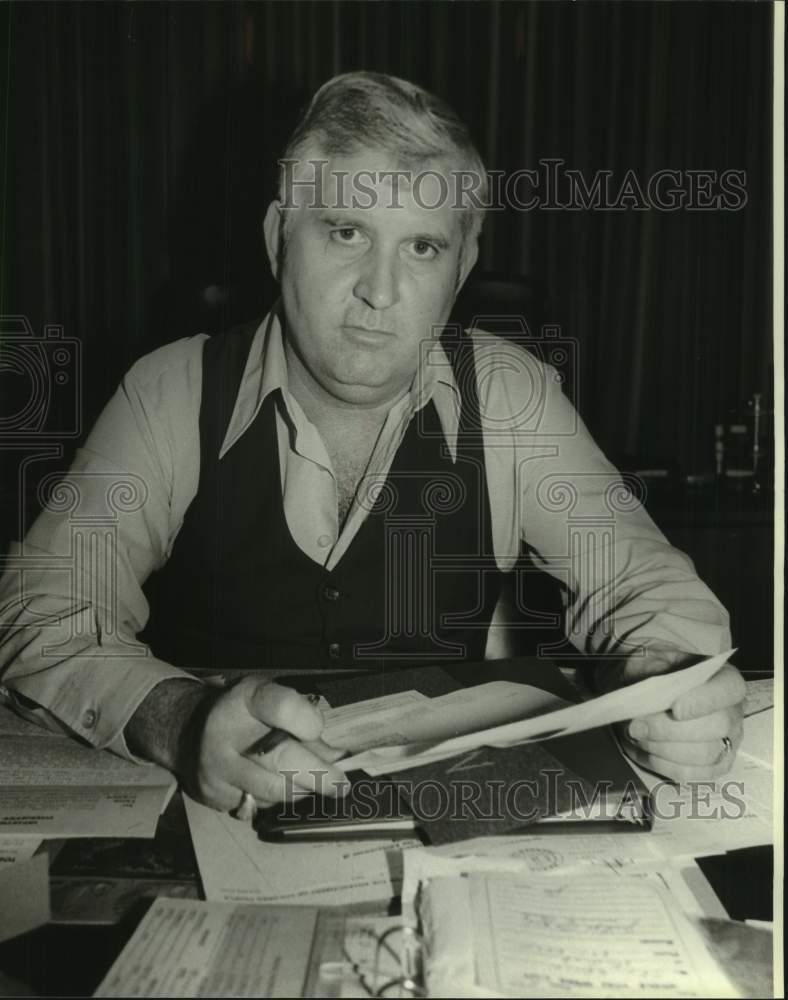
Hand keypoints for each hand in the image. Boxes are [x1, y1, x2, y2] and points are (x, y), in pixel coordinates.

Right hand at [127, 677, 348, 811]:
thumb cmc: (241, 714)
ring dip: (300, 791)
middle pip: (282, 759)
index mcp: (247, 697)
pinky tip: (282, 789)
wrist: (186, 732)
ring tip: (314, 786)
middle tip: (340, 784)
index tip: (318, 730)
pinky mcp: (213, 794)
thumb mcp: (268, 699)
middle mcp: (226, 731)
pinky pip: (257, 806)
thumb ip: (301, 721)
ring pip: (274, 790)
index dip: (304, 719)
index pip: (279, 706)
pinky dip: (276, 801)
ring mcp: (217, 767)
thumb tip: (336, 756)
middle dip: (319, 775)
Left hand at [619, 662, 745, 781]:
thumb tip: (648, 694)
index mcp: (723, 678)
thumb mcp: (648, 660)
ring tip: (636, 735)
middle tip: (636, 726)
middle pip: (716, 726)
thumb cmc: (652, 674)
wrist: (646, 694)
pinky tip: (644, 750)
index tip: (675, 709)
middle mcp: (732, 712)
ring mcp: (726, 742)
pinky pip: (691, 774)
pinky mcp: (712, 767)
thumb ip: (649, 671)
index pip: (729, 689)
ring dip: (662, 748)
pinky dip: (662, 764)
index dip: (705, 700)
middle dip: (670, 729)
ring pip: (704, 754)